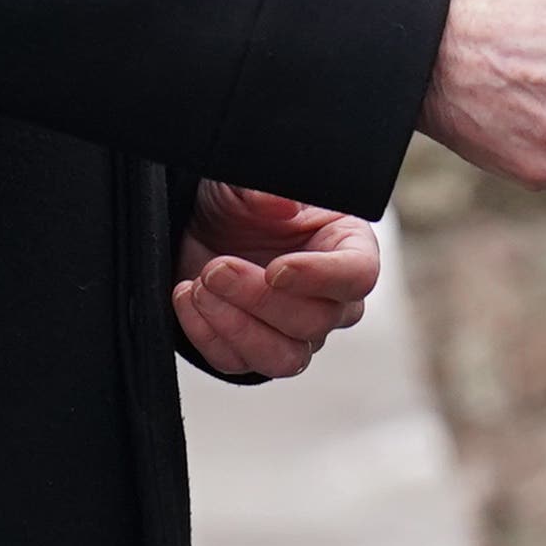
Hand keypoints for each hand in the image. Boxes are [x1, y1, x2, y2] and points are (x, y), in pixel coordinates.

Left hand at [174, 181, 379, 378]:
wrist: (205, 225)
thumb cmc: (241, 201)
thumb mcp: (248, 182)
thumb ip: (268, 191)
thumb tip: (282, 205)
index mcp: (347, 245)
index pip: (358, 275)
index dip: (321, 278)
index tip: (275, 269)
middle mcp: (332, 296)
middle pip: (317, 321)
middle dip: (259, 299)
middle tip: (217, 269)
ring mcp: (296, 331)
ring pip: (285, 358)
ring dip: (236, 327)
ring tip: (201, 287)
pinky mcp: (254, 351)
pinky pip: (238, 363)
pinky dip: (207, 334)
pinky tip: (187, 297)